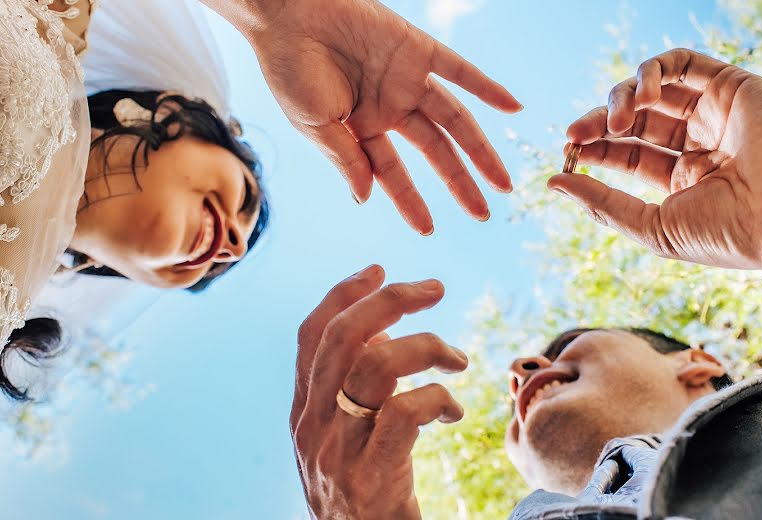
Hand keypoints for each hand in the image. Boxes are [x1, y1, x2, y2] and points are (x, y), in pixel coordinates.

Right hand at [249, 0, 521, 234]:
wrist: (285, 9)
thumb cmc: (290, 68)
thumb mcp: (315, 125)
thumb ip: (346, 160)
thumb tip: (366, 199)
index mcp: (363, 128)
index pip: (394, 173)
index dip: (411, 202)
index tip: (428, 230)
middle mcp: (391, 107)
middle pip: (436, 152)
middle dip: (460, 183)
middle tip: (483, 215)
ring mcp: (406, 79)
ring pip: (454, 120)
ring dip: (480, 150)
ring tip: (502, 182)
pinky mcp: (416, 47)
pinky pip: (460, 70)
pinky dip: (487, 87)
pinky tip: (513, 107)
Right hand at [291, 265, 467, 518]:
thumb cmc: (358, 493)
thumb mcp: (340, 438)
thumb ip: (349, 389)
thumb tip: (382, 331)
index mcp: (303, 410)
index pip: (312, 334)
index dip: (344, 293)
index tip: (380, 268)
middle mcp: (311, 425)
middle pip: (343, 337)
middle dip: (391, 300)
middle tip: (435, 289)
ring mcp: (337, 452)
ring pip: (376, 366)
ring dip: (428, 347)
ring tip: (458, 358)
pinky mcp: (371, 479)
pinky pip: (404, 413)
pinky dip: (438, 398)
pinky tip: (453, 411)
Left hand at [548, 49, 761, 292]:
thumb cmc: (727, 232)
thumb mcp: (652, 226)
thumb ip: (602, 203)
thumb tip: (553, 182)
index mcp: (684, 179)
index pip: (627, 154)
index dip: (596, 148)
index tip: (569, 152)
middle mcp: (699, 144)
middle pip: (634, 120)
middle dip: (599, 123)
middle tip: (574, 135)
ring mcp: (716, 113)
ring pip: (652, 89)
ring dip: (621, 99)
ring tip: (613, 121)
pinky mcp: (732, 84)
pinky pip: (681, 62)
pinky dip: (651, 72)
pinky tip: (639, 98)